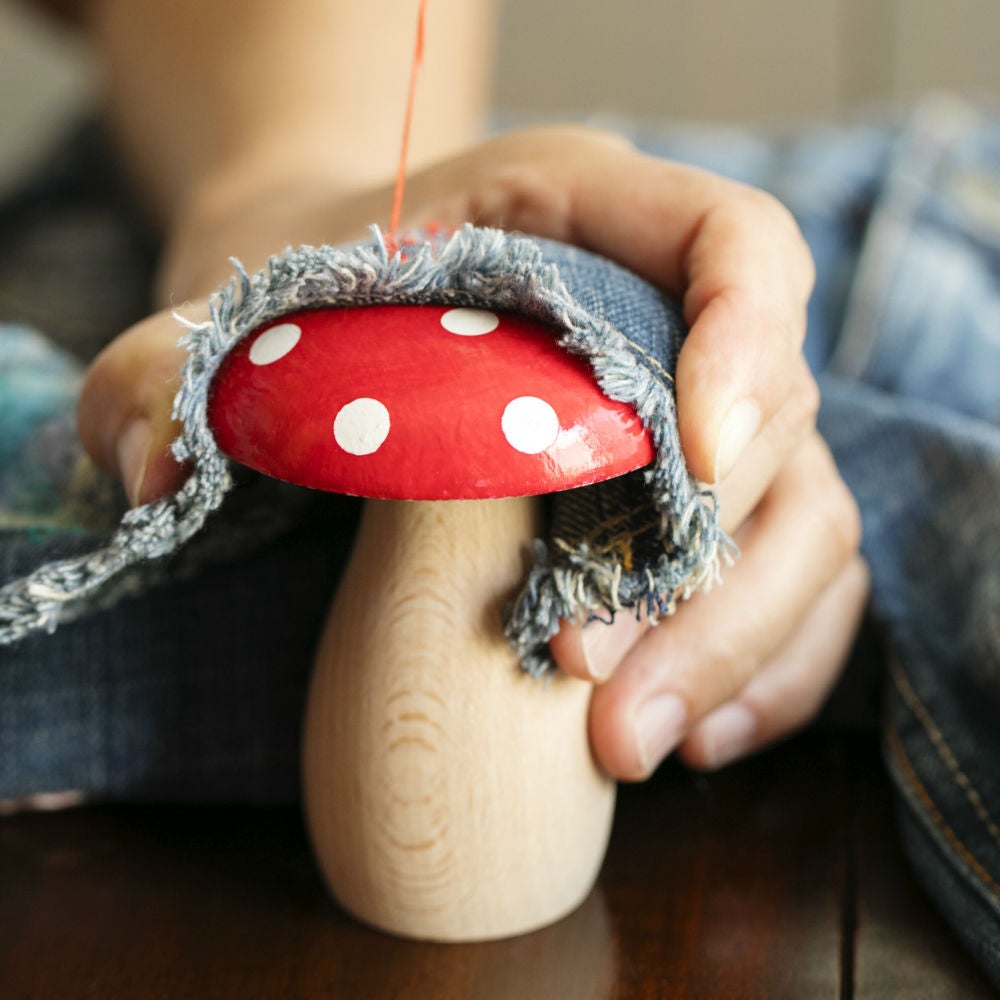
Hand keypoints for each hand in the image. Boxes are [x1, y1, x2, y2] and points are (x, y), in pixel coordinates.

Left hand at [77, 128, 866, 774]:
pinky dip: (767, 668)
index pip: (732, 243)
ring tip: (626, 744)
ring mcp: (699, 427)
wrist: (329, 341)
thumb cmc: (297, 315)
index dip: (745, 342)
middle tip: (582, 671)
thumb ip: (167, 368)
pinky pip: (799, 586)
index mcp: (585, 218)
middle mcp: (671, 321)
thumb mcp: (226, 317)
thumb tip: (155, 467)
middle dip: (700, 565)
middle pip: (777, 423)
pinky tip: (690, 737)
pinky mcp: (699, 516)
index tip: (688, 460)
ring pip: (805, 523)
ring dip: (736, 643)